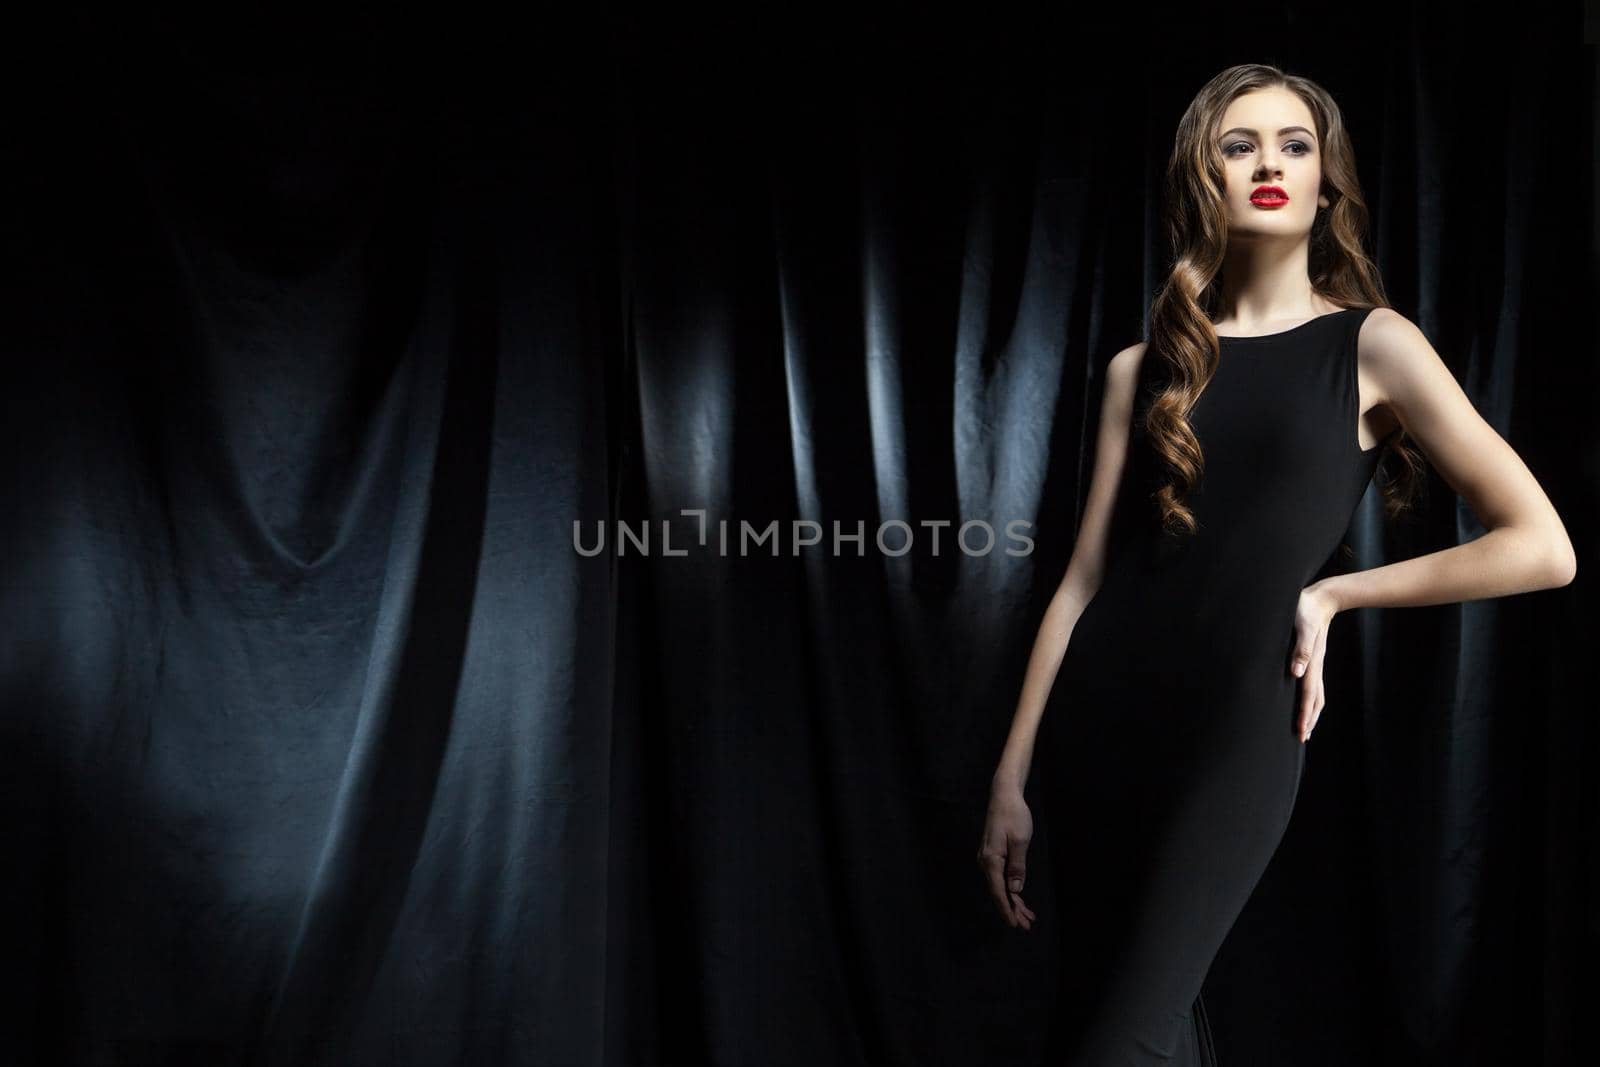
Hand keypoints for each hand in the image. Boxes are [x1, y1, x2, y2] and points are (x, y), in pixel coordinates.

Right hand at [976, 783, 1036, 929]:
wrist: (1003, 795)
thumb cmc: (1013, 815)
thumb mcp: (1020, 841)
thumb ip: (1017, 867)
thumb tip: (1015, 890)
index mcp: (991, 860)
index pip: (999, 891)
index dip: (1007, 909)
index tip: (1014, 924)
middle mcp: (986, 862)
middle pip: (999, 892)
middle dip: (1013, 909)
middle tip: (1026, 925)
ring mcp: (988, 858)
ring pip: (1000, 886)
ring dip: (1013, 901)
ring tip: (1027, 916)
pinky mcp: (993, 855)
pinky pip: (1000, 876)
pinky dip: (1010, 888)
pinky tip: (1019, 897)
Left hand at [1289, 582, 1340, 741]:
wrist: (1321, 597)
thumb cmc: (1307, 609)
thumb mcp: (1302, 626)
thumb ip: (1300, 649)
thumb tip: (1295, 673)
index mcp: (1313, 662)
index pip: (1308, 694)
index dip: (1304, 714)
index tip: (1301, 731)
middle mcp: (1316, 665)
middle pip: (1316, 699)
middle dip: (1309, 720)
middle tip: (1302, 738)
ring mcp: (1316, 662)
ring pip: (1316, 694)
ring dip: (1310, 712)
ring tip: (1305, 728)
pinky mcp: (1313, 658)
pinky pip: (1313, 684)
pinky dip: (1309, 698)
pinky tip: (1303, 701)